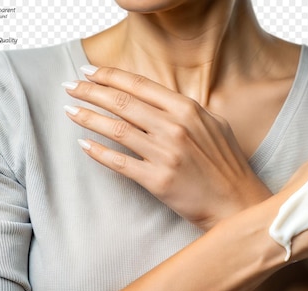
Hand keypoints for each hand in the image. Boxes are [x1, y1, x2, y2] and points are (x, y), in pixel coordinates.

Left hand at [63, 66, 268, 229]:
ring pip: (116, 128)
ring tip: (70, 111)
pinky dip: (98, 152)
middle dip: (90, 91)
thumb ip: (187, 110)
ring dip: (88, 117)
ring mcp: (165, 154)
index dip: (109, 75)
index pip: (139, 85)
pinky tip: (84, 144)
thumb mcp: (214, 125)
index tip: (88, 71)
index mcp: (188, 110)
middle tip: (70, 86)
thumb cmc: (226, 164)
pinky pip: (119, 162)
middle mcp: (174, 127)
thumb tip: (158, 100)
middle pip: (122, 102)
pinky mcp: (157, 180)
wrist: (237, 201)